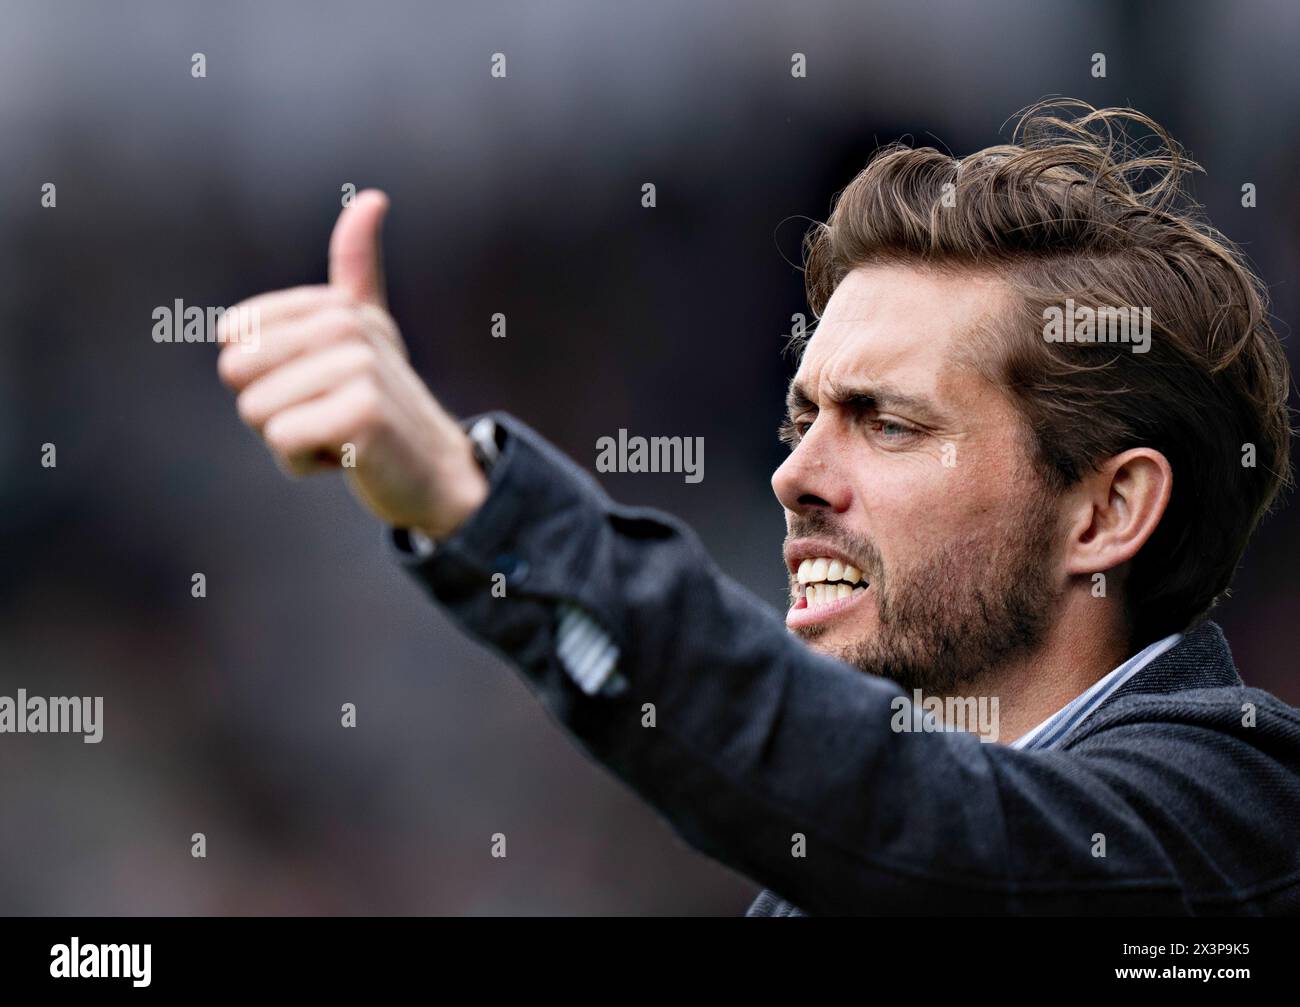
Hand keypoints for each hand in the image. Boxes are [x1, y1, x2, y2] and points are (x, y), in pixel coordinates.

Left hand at [217, 189, 488, 539]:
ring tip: (340, 436)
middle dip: (271, 410)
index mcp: (336, 307)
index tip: (316, 387)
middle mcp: (349, 327)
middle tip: (326, 416)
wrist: (436, 473)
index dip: (261, 377)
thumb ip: (358, 268)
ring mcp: (359, 368)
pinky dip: (306, 461)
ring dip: (290, 439)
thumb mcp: (367, 332)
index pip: (233, 338)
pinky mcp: (362, 414)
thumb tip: (375, 197)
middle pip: (237, 373)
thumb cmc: (383, 407)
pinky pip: (284, 440)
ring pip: (257, 411)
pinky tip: (348, 457)